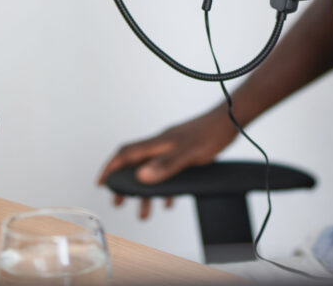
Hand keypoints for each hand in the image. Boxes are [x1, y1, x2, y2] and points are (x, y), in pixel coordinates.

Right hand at [97, 108, 237, 219]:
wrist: (231, 121)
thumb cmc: (211, 133)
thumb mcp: (188, 153)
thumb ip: (165, 165)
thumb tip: (141, 176)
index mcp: (159, 143)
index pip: (127, 154)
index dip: (111, 167)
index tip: (101, 182)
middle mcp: (162, 144)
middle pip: (135, 164)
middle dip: (125, 184)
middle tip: (119, 202)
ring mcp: (172, 147)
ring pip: (152, 171)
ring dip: (146, 191)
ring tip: (144, 212)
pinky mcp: (184, 152)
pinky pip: (168, 171)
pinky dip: (164, 187)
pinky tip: (169, 201)